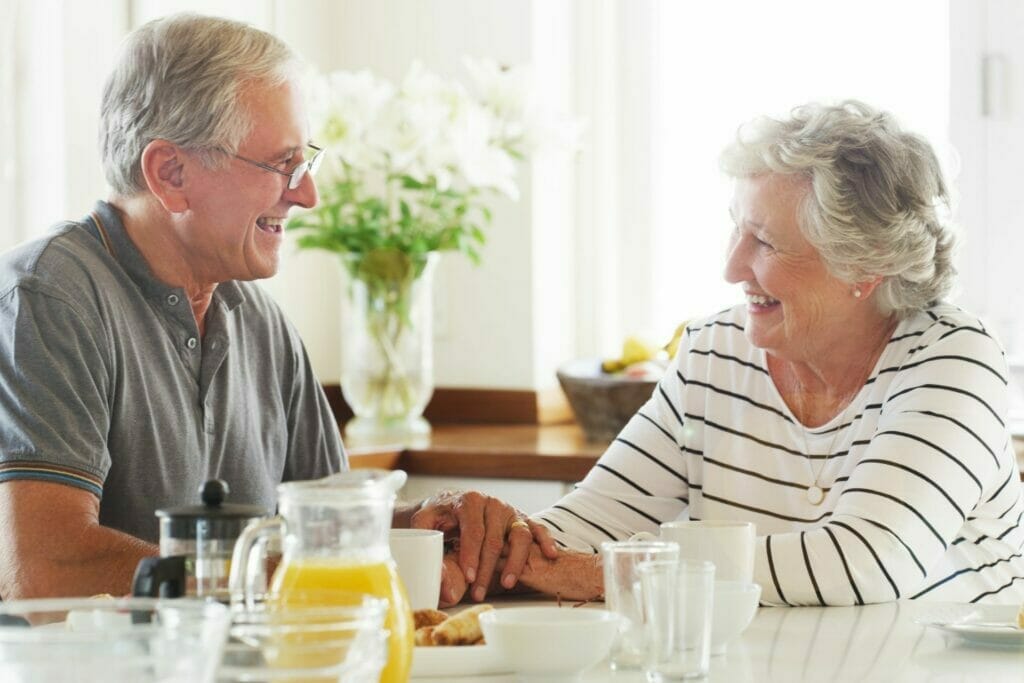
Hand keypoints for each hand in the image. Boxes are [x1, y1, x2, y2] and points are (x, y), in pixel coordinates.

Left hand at [410, 489, 558, 601]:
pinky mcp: (521, 519)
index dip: (471, 555)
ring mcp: (509, 511)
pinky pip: (538, 529)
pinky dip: (546, 540)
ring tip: (507, 583)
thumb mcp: (424, 523)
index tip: (469, 577)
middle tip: (478, 592)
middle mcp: (492, 503)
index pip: (474, 531)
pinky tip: (550, 555)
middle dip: (487, 569)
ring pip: (520, 535)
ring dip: (515, 561)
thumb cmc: (438, 516)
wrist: (450, 503)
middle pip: (494, 539)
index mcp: (470, 501)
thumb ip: (428, 547)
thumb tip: (443, 582)